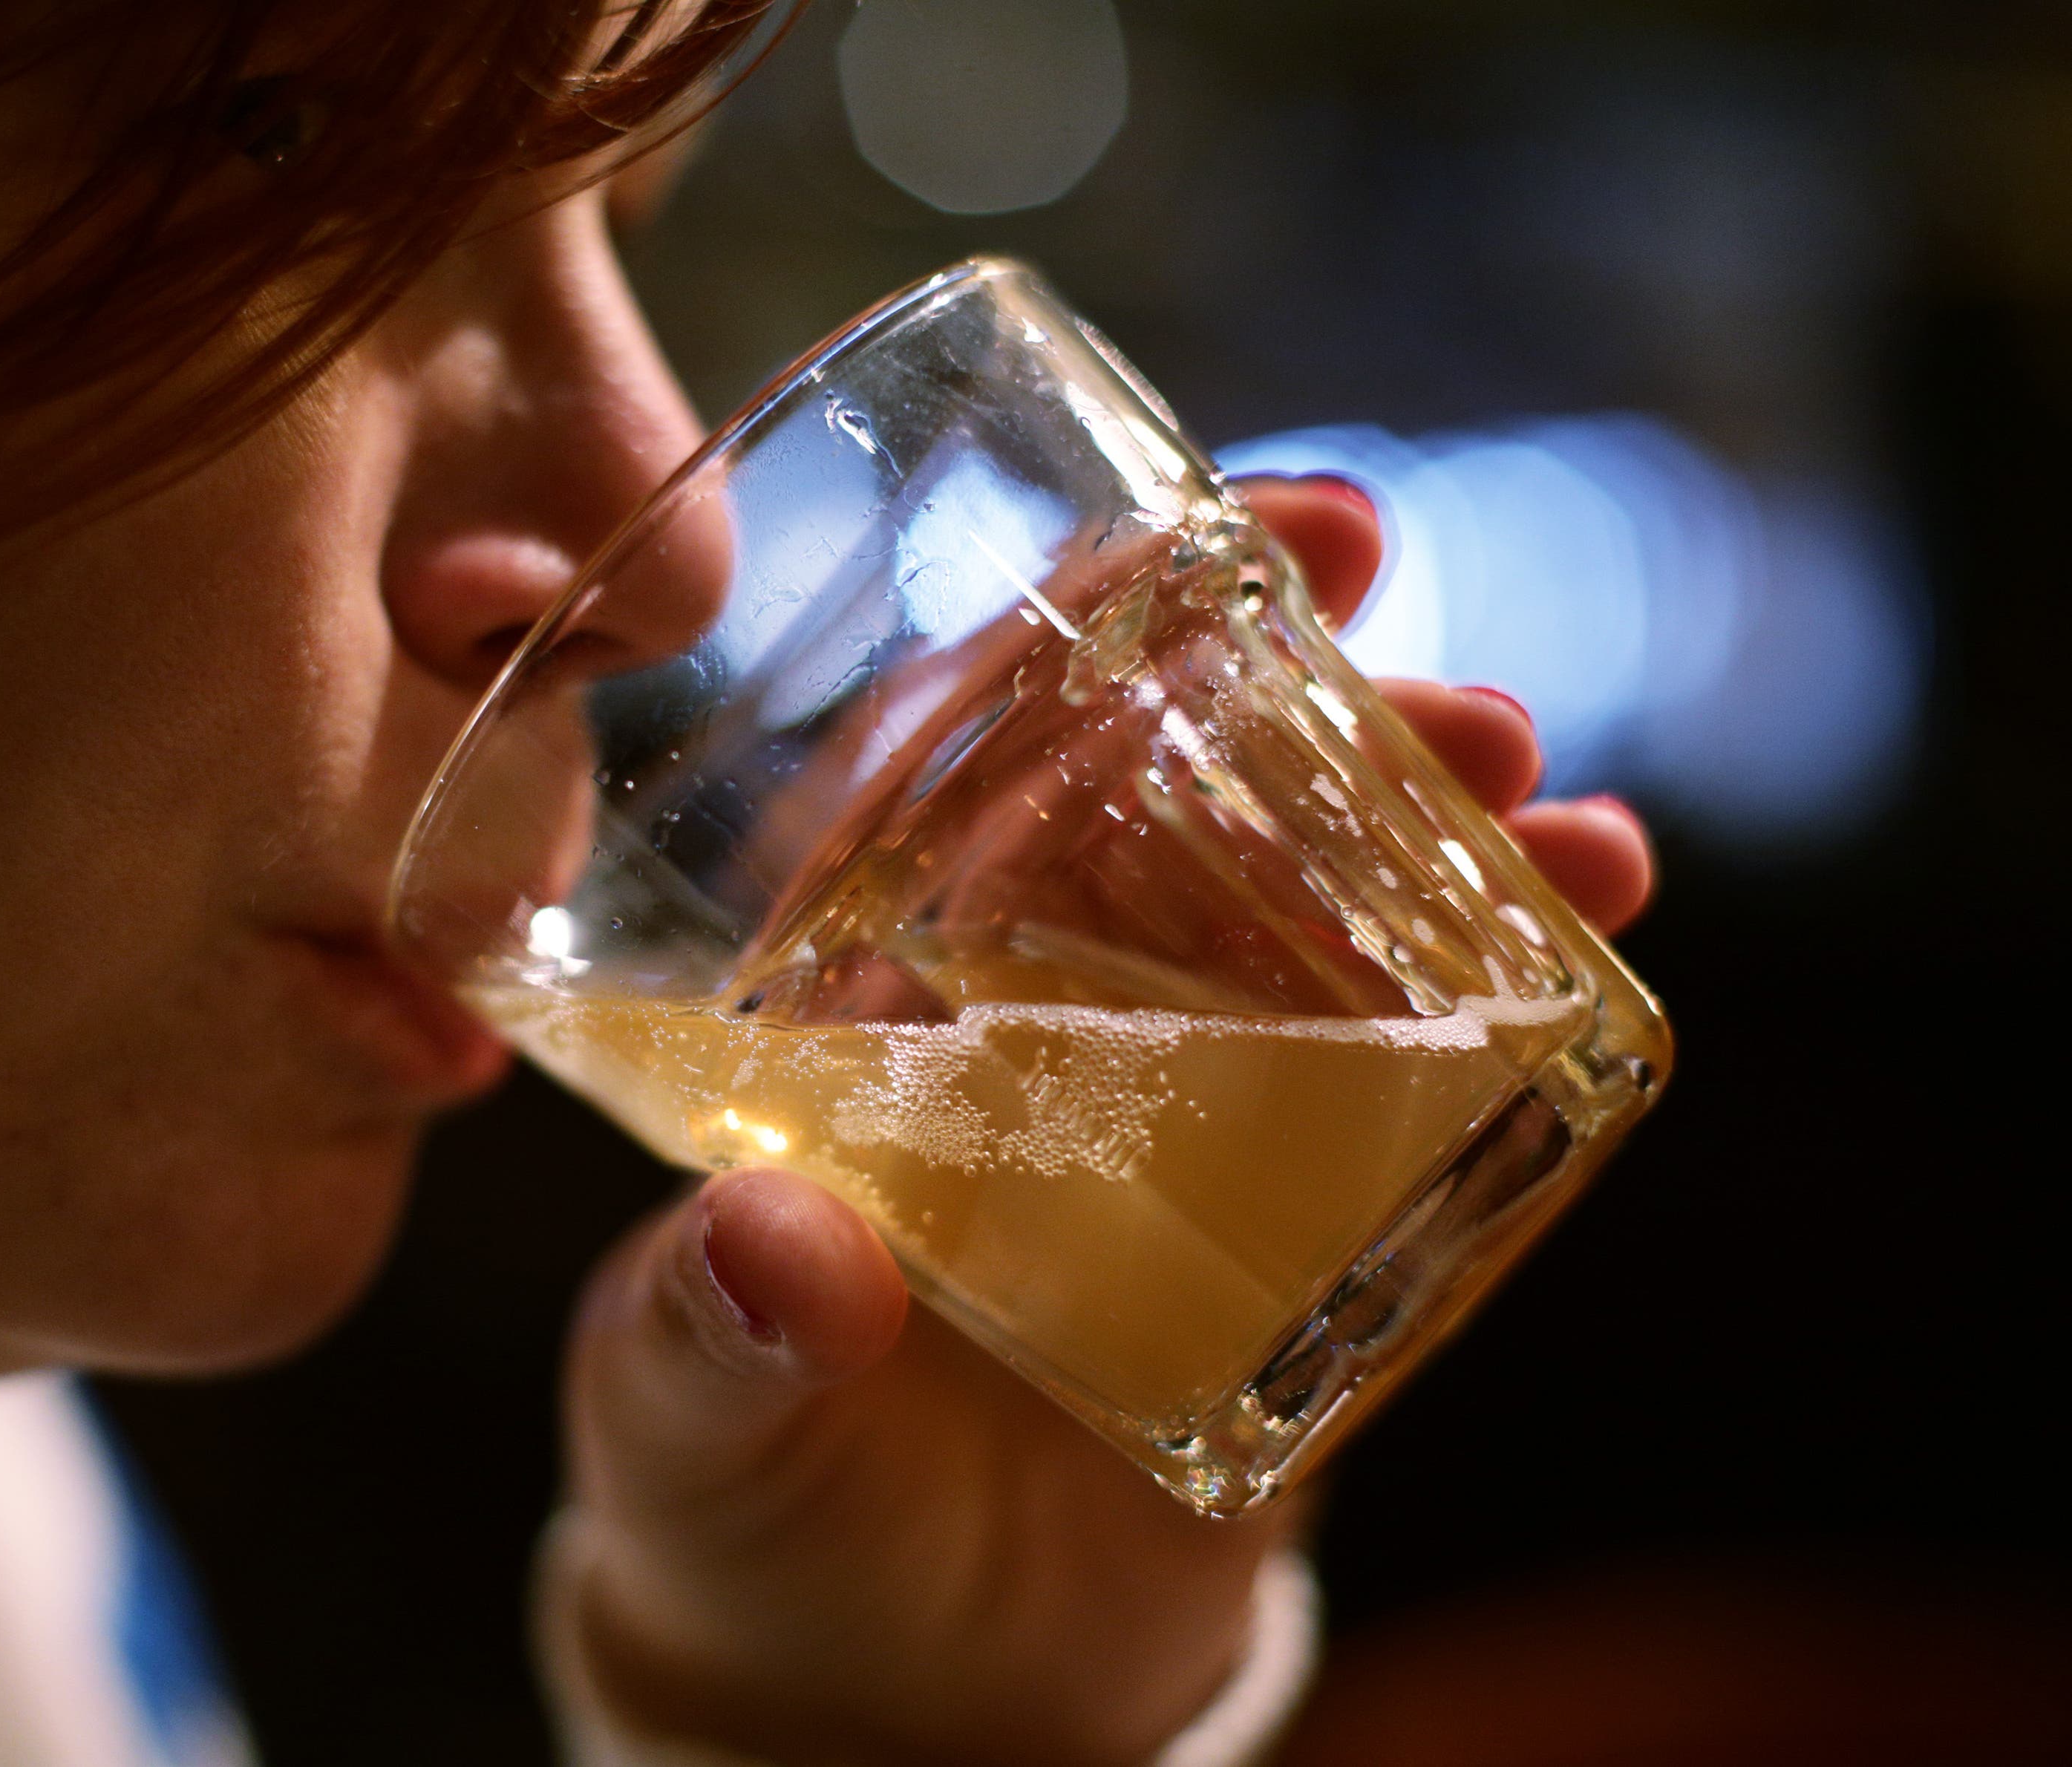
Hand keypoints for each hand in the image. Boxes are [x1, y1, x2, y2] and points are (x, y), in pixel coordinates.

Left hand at [551, 473, 1656, 1765]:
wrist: (904, 1679)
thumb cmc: (752, 1507)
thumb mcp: (695, 1424)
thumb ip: (717, 1347)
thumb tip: (776, 1248)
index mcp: (866, 1002)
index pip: (961, 766)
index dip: (1069, 631)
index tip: (1186, 522)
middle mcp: (1033, 1014)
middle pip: (1170, 796)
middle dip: (1291, 681)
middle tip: (1397, 601)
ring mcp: (1187, 1102)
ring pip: (1319, 906)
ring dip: (1432, 813)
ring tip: (1538, 777)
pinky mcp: (1306, 1218)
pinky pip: (1423, 1082)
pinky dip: (1514, 998)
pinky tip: (1599, 923)